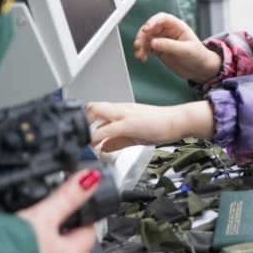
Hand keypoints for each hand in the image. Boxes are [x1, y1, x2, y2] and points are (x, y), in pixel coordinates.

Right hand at [15, 169, 102, 252]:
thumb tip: (91, 179)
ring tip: (31, 215)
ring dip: (41, 232)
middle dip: (61, 222)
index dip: (85, 214)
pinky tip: (14, 233)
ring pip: (47, 246)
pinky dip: (26, 241)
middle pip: (68, 240)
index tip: (79, 199)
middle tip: (54, 203)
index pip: (88, 232)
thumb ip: (67, 197)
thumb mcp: (44, 216)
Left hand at [87, 101, 215, 153]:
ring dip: (85, 127)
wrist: (176, 122)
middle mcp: (119, 109)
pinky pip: (108, 128)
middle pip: (91, 106)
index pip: (95, 110)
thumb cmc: (159, 125)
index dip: (84, 121)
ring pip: (96, 111)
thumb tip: (103, 147)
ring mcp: (124, 114)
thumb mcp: (133, 136)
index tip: (79, 135)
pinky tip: (93, 146)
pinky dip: (96, 136)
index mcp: (120, 111)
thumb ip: (116, 141)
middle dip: (80, 121)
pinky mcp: (129, 123)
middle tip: (76, 138)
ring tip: (81, 143)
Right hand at [133, 13, 221, 82]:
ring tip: (138, 54)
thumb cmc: (198, 56)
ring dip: (139, 45)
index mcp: (177, 26)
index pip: (161, 19)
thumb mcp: (185, 50)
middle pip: (150, 28)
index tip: (145, 29)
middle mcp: (168, 31)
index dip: (152, 22)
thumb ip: (169, 46)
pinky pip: (146, 47)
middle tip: (137, 45)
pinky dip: (141, 51)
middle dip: (141, 35)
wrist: (200, 69)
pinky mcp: (158, 49)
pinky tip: (142, 58)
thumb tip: (153, 42)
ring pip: (146, 38)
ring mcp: (162, 40)